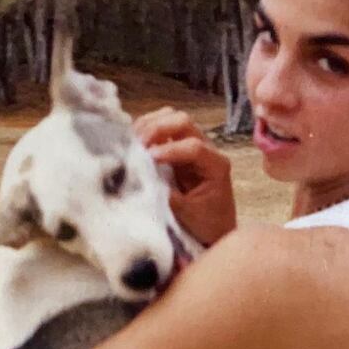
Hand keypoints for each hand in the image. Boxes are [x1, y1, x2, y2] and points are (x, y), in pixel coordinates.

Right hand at [133, 107, 235, 245]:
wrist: (213, 229)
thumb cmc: (206, 223)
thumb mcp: (188, 214)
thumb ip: (168, 196)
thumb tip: (143, 180)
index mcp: (216, 165)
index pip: (193, 146)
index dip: (170, 149)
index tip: (150, 158)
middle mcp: (206, 148)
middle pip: (183, 121)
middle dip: (158, 127)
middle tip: (138, 143)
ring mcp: (190, 145)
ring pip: (171, 118)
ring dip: (150, 125)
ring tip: (133, 141)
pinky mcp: (175, 148)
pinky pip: (161, 129)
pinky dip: (145, 130)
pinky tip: (133, 142)